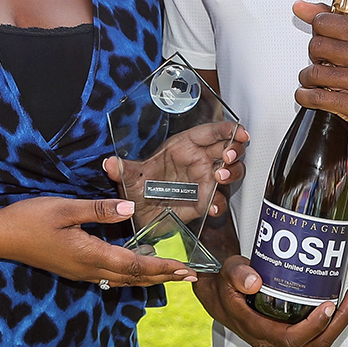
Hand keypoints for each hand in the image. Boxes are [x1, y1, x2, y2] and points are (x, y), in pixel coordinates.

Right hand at [0, 197, 196, 287]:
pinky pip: (110, 276)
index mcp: (90, 254)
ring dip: (148, 277)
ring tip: (170, 273)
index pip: (135, 265)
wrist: (0, 237)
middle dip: (163, 276)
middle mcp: (89, 269)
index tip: (185, 269)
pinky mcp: (75, 268)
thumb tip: (130, 209)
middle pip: (133, 278)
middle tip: (189, 275)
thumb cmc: (30, 219)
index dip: (162, 268)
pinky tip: (135, 267)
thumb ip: (99, 210)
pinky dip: (130, 274)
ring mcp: (81, 272)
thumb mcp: (65, 208)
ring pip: (122, 280)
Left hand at [102, 122, 247, 223]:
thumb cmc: (138, 190)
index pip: (210, 133)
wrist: (138, 216)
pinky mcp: (204, 202)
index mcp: (183, 147)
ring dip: (231, 173)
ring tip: (220, 178)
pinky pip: (219, 201)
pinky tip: (212, 205)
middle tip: (227, 158)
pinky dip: (219, 203)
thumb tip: (109, 164)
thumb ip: (122, 170)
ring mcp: (204, 182)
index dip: (227, 130)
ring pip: (231, 172)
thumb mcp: (129, 178)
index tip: (238, 133)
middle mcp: (198, 162)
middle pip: (227, 149)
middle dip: (233, 151)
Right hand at [192, 255, 347, 346]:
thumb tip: (254, 281)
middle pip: (315, 341)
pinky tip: (341, 297)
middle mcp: (274, 341)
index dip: (313, 325)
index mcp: (258, 332)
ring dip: (340, 319)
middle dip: (338, 321)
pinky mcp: (292, 332)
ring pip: (320, 339)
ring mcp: (285, 339)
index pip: (292, 338)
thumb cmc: (225, 290)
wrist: (220, 297)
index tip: (327, 306)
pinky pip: (318, 332)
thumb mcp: (227, 276)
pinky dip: (333, 317)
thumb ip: (237, 274)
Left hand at [292, 0, 347, 134]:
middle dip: (315, 54)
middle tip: (324, 59)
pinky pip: (314, 97)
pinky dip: (305, 95)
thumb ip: (332, 18)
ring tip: (320, 77)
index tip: (324, 36)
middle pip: (316, 47)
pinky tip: (312, 92)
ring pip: (313, 73)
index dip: (318, 30)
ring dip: (309, 77)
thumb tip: (300, 7)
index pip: (324, 22)